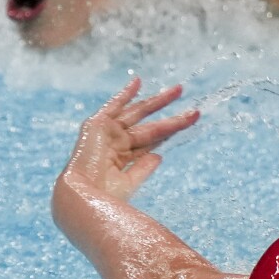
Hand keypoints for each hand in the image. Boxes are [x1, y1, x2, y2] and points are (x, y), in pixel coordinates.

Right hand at [59, 79, 198, 201]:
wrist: (84, 197)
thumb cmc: (105, 197)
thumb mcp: (131, 181)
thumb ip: (144, 168)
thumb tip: (159, 156)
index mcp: (121, 159)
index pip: (151, 142)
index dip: (170, 132)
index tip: (189, 122)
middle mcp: (114, 144)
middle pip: (150, 127)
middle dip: (172, 119)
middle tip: (195, 110)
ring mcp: (106, 134)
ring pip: (138, 114)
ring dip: (158, 102)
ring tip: (180, 90)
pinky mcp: (97, 125)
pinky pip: (113, 105)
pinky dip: (125, 94)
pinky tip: (139, 81)